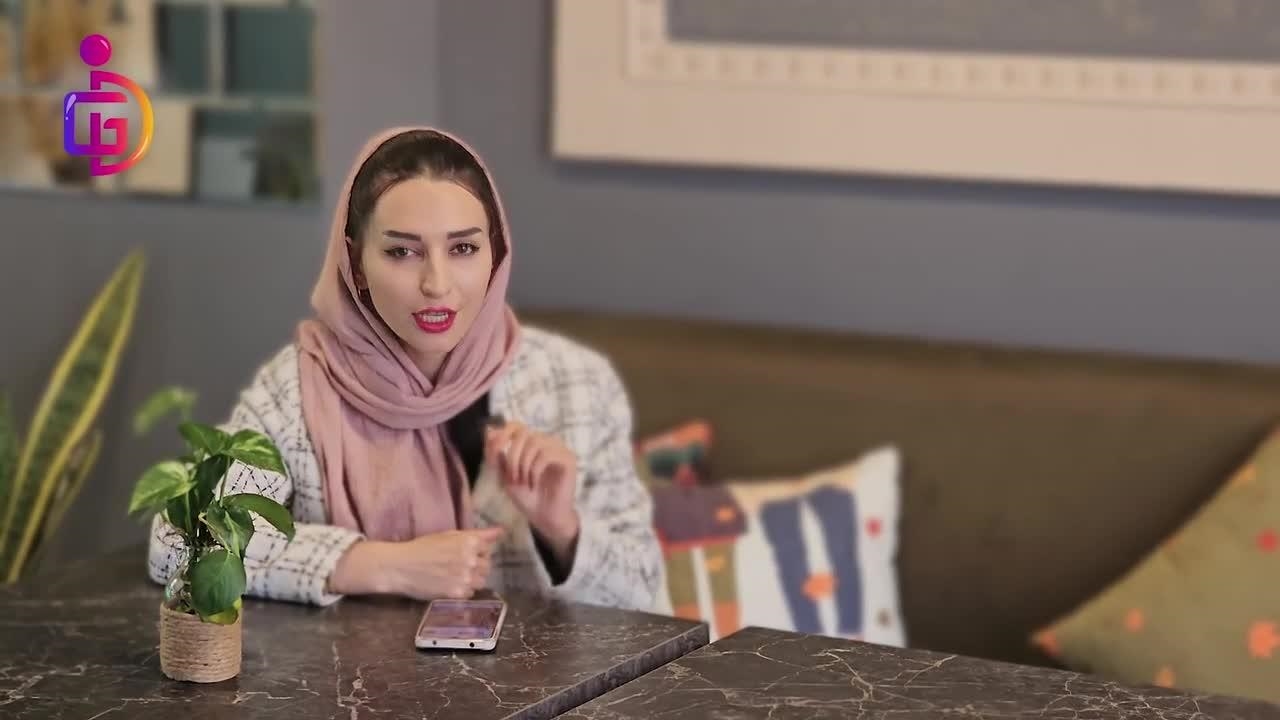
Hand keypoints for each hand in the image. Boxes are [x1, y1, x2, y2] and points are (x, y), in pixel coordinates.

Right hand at [359, 526, 504, 600]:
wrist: (401, 566)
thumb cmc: (423, 548)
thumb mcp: (450, 535)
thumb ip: (478, 534)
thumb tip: (501, 531)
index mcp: (470, 542)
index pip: (488, 550)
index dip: (477, 552)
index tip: (464, 554)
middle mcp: (471, 559)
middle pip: (487, 566)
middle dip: (476, 567)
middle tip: (458, 566)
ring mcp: (465, 578)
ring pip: (481, 581)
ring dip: (472, 580)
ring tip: (454, 576)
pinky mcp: (457, 593)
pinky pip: (470, 593)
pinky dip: (463, 591)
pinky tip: (449, 585)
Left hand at [485, 421, 580, 553]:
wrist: (544, 517)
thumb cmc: (527, 497)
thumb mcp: (505, 474)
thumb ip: (497, 454)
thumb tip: (489, 430)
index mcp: (531, 443)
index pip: (516, 425)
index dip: (503, 435)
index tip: (496, 452)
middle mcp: (546, 441)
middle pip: (524, 434)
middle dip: (512, 456)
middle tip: (512, 477)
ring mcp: (559, 449)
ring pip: (535, 442)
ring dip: (523, 464)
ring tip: (523, 481)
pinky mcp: (568, 459)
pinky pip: (547, 454)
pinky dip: (535, 470)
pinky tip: (534, 483)